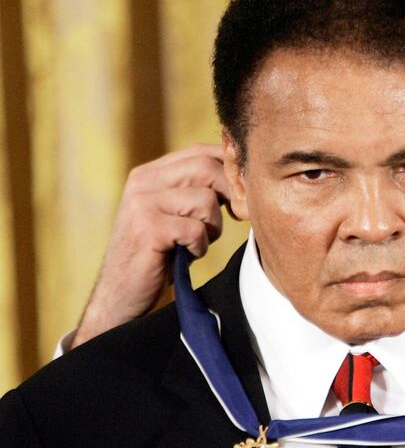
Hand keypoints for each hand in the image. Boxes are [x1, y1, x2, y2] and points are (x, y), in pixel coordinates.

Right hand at [71, 144, 229, 348]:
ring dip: (212, 227)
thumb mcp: (176, 215)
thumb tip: (241, 174)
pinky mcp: (147, 228)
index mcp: (149, 174)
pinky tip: (183, 256)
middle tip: (225, 222)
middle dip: (228, 197)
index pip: (201, 151)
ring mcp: (142, 203)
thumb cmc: (159, 256)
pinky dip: (199, 247)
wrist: (121, 296)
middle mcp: (143, 181)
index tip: (239, 195)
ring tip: (194, 243)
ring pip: (207, 200)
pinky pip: (197, 229)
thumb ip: (197, 190)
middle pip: (207, 168)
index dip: (229, 169)